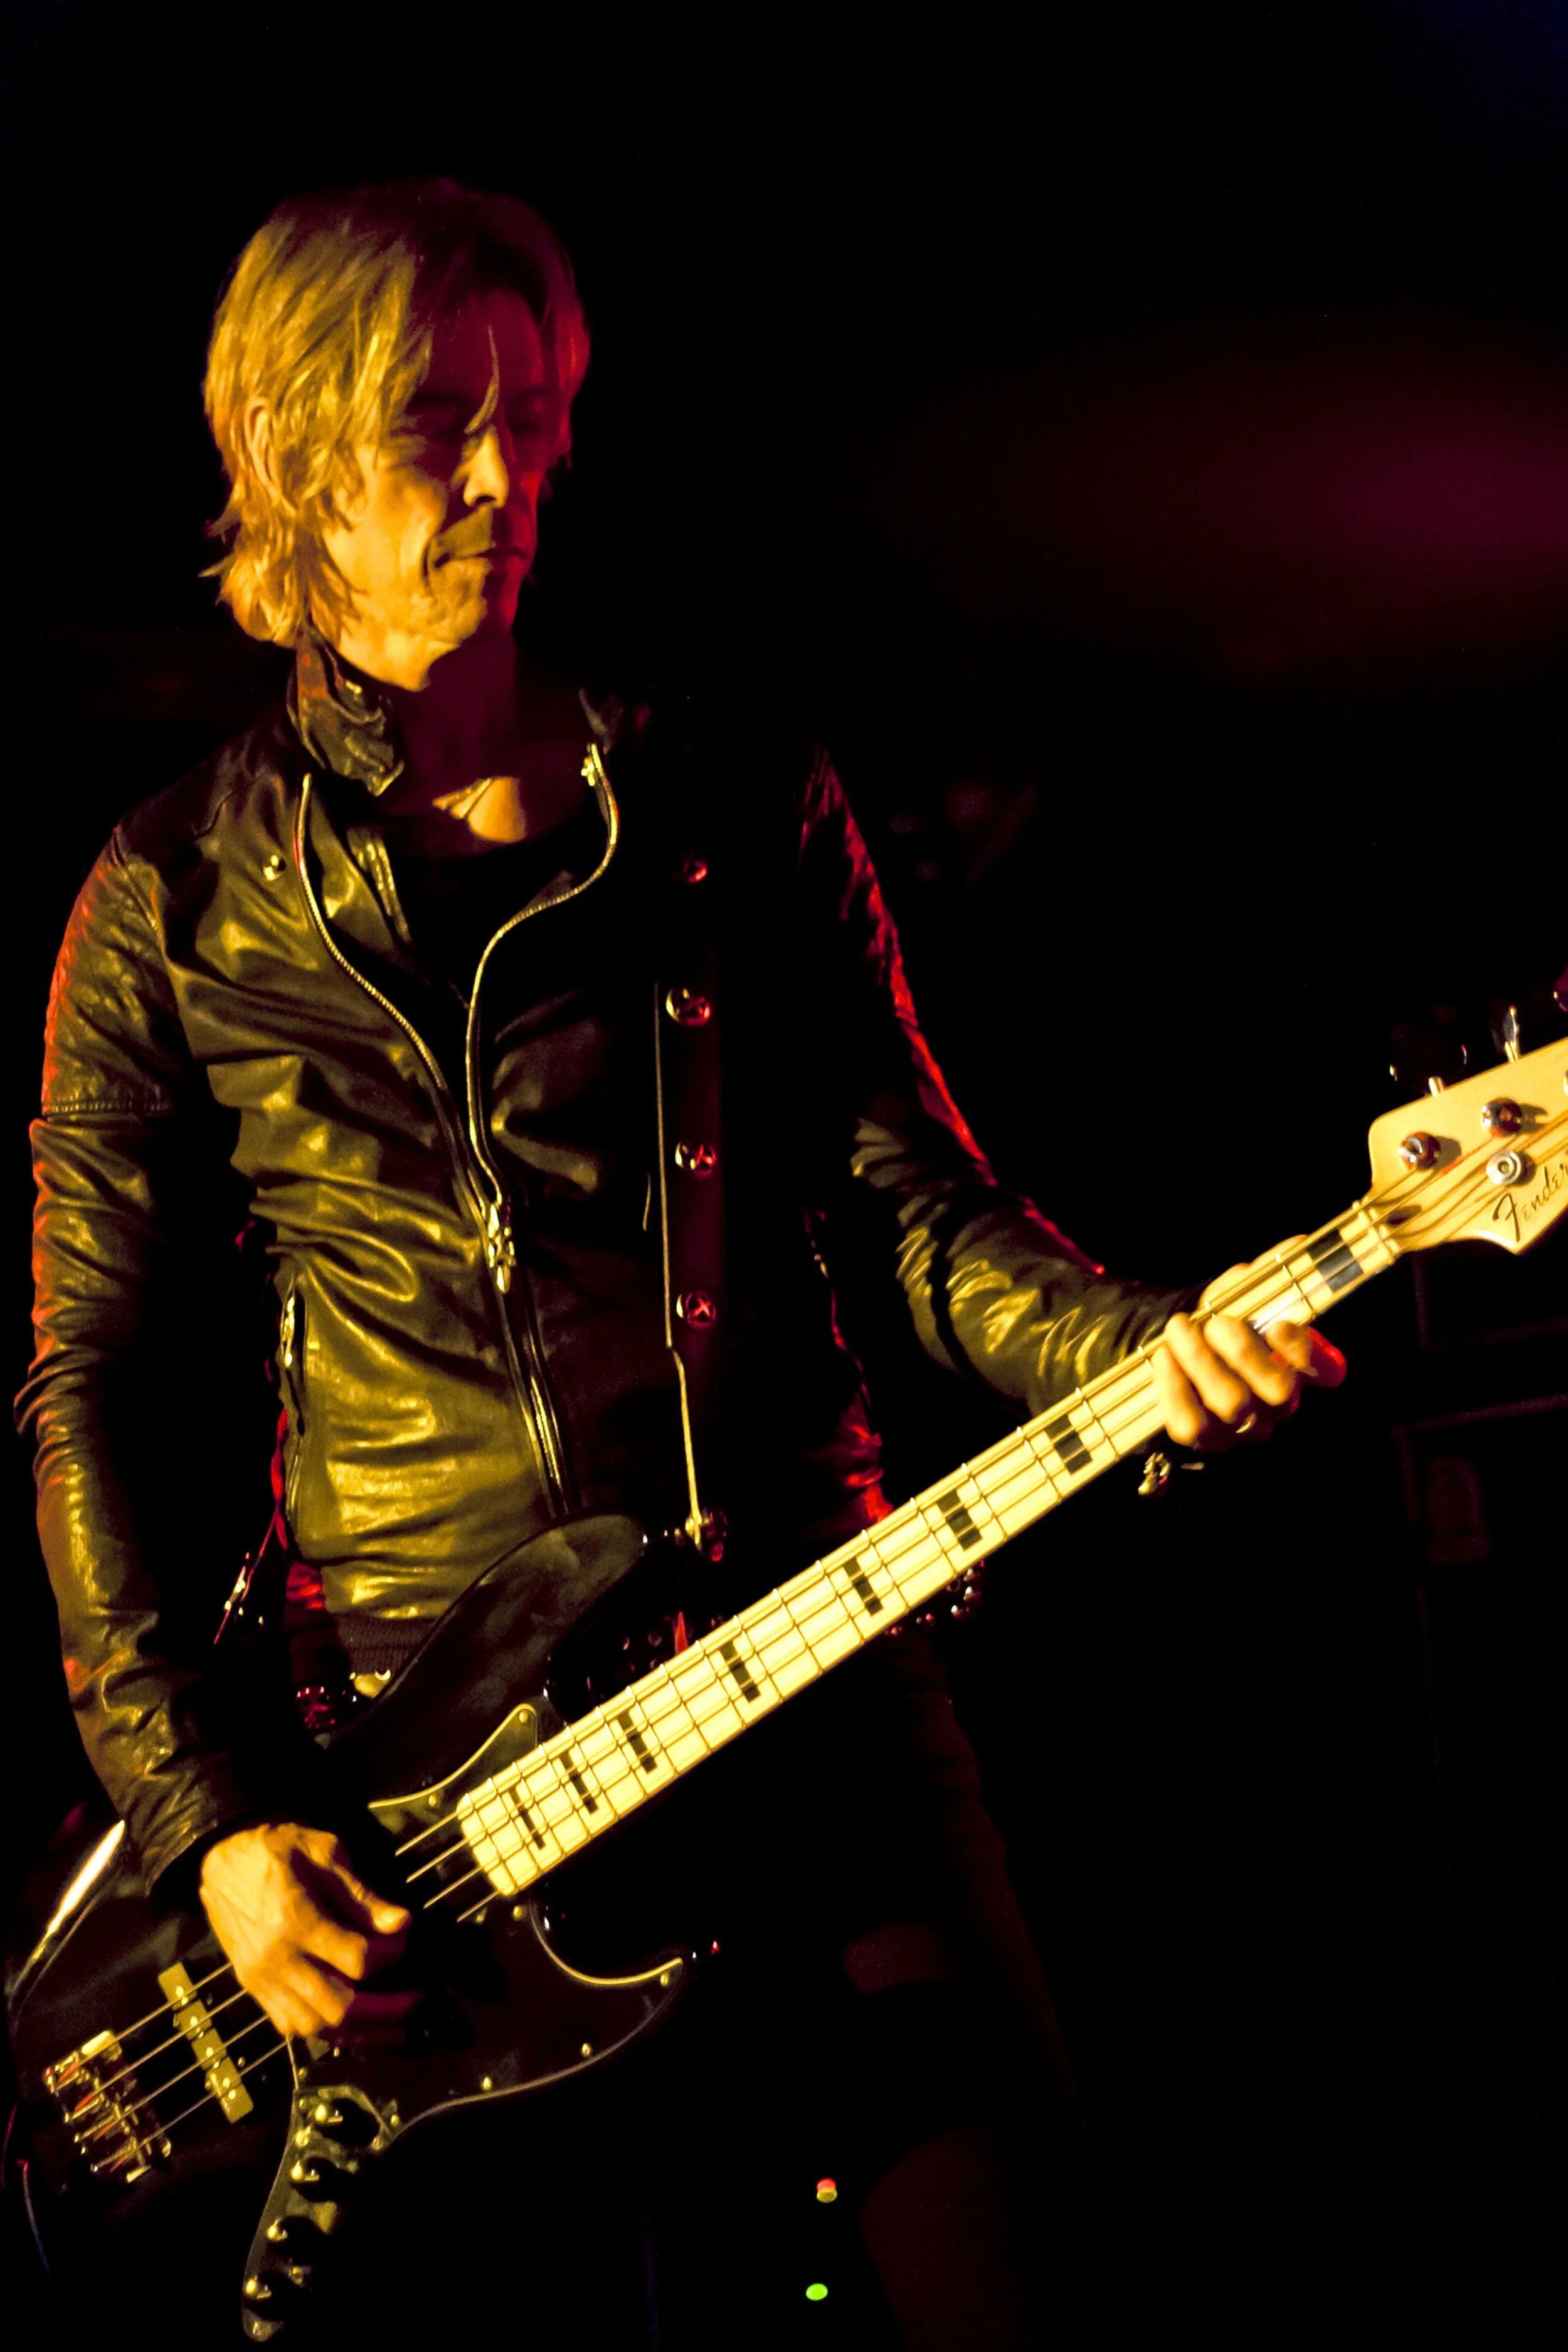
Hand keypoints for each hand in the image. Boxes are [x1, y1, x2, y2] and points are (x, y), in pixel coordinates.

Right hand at [199, 1821, 414, 2042]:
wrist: (218, 1856)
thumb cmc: (273, 1847)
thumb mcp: (323, 1853)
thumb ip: (361, 1894)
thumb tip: (400, 1922)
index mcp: (295, 1921)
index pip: (356, 1959)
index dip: (391, 1954)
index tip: (404, 1940)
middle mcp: (276, 1959)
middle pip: (338, 2007)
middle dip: (384, 2011)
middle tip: (414, 2004)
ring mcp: (261, 1978)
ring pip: (314, 2027)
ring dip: (356, 2031)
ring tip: (390, 2026)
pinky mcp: (251, 1985)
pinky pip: (288, 2025)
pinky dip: (322, 2031)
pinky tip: (347, 2024)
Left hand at [1152, 1248, 1345, 1451]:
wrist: (1174, 1349)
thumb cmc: (1216, 1321)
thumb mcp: (1239, 1296)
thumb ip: (1264, 1277)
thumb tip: (1297, 1244)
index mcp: (1298, 1367)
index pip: (1326, 1370)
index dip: (1306, 1352)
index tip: (1279, 1324)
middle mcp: (1277, 1404)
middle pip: (1277, 1393)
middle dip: (1245, 1353)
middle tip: (1218, 1322)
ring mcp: (1241, 1427)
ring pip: (1231, 1404)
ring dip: (1202, 1361)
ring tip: (1179, 1328)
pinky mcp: (1204, 1439)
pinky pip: (1190, 1424)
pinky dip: (1174, 1388)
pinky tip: (1164, 1358)